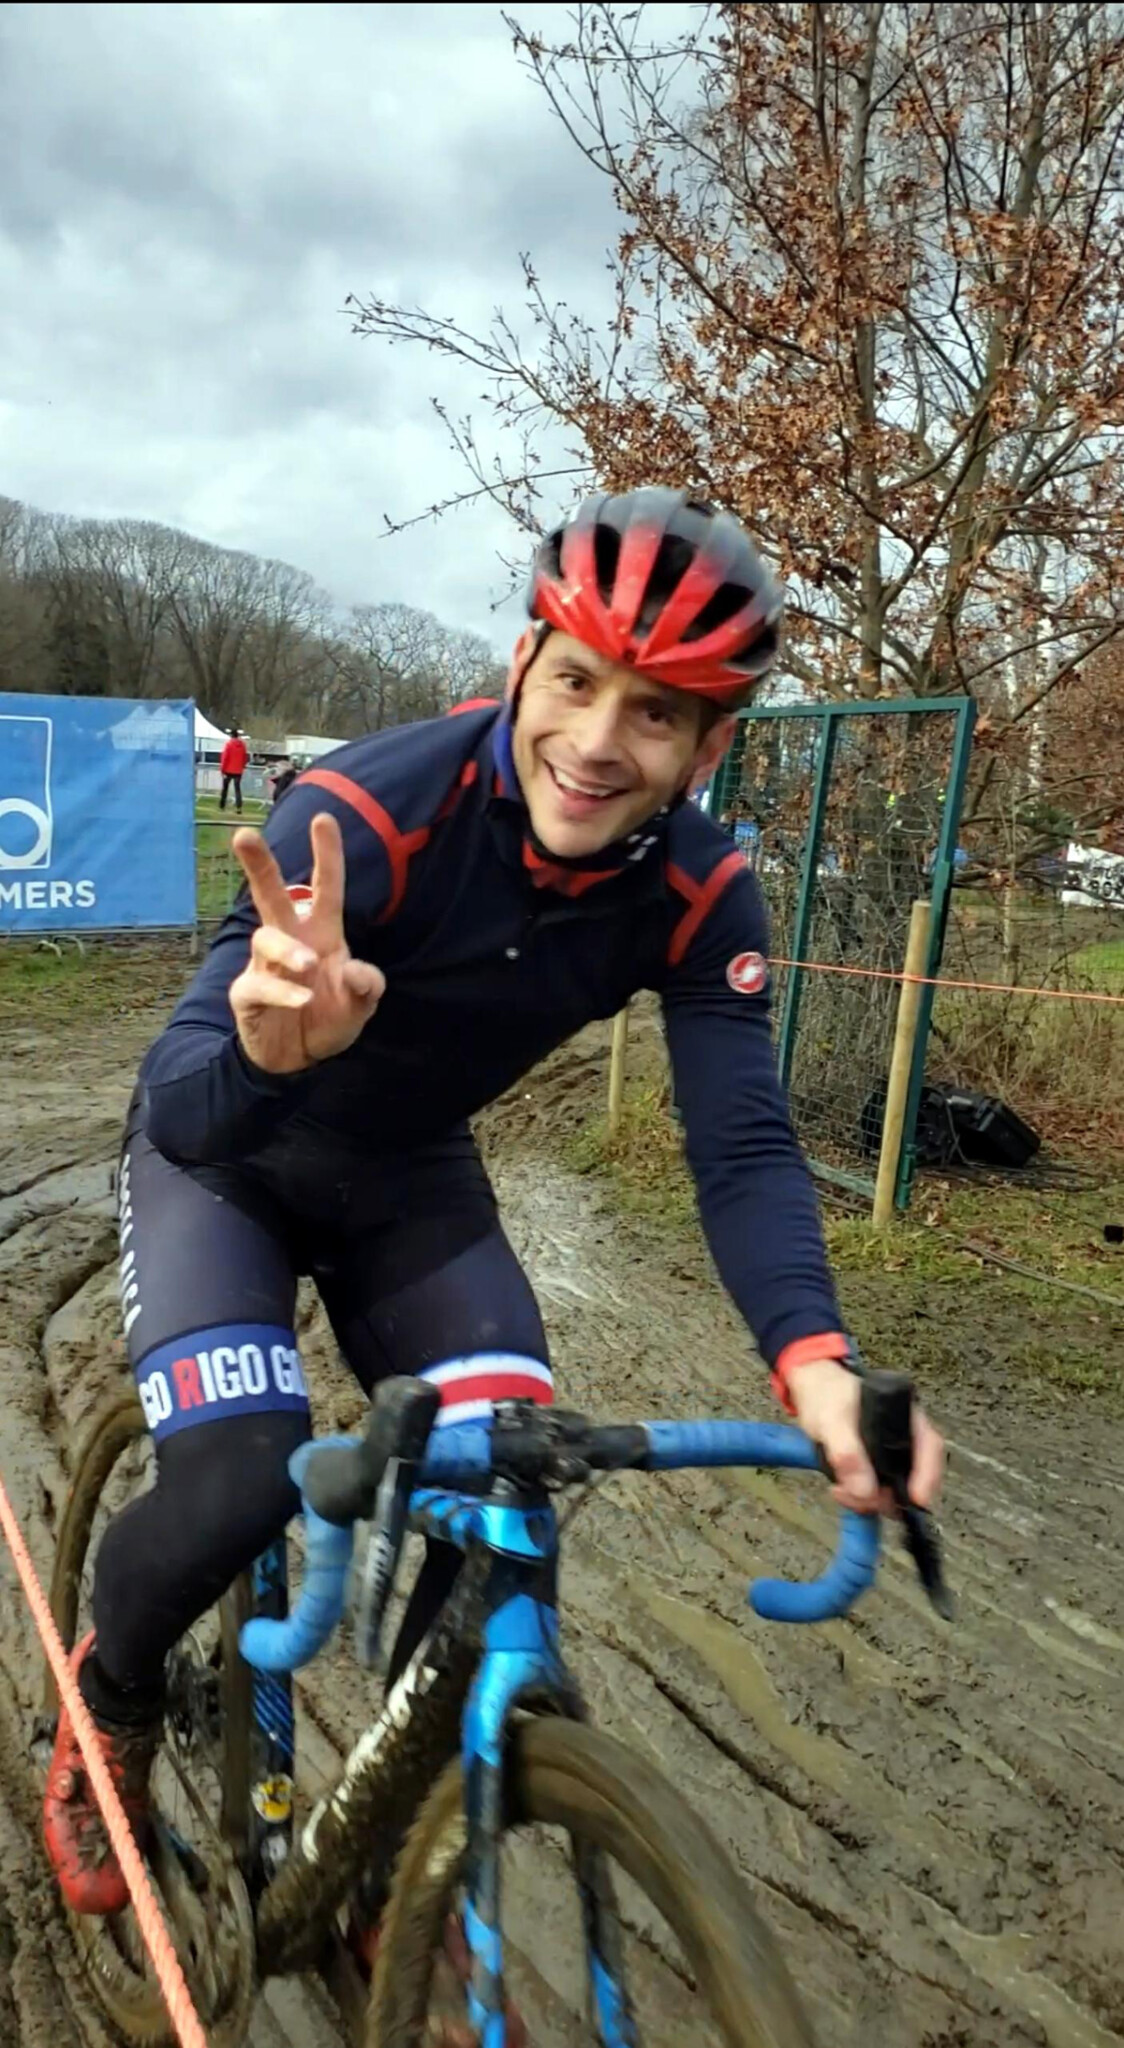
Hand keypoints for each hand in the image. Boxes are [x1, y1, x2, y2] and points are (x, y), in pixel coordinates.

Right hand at [229, 813, 384, 1073]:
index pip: (325, 888)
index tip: (323, 819)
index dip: (326, 855)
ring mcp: (265, 966)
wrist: (298, 1059)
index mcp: (322, 934)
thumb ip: (367, 986)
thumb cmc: (328, 1017)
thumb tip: (356, 970)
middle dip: (259, 865)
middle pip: (272, 896)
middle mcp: (291, 942)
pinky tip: (302, 1001)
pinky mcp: (248, 994)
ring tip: (308, 964)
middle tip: (244, 835)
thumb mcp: (360, 1005)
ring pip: (265, 939)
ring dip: (288, 950)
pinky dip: (282, 992)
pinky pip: (259, 985)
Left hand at [785, 1359, 943, 1515]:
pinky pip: (875, 1492)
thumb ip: (847, 1452)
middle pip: (915, 1476)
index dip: (928, 1476)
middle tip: (862, 1500)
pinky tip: (842, 1491)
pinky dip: (860, 1497)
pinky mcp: (874, 1468)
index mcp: (906, 1415)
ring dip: (870, 1499)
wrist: (810, 1389)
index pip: (930, 1448)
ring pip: (894, 1490)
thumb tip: (866, 1491)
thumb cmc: (826, 1393)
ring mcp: (891, 1454)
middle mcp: (905, 1437)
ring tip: (842, 1491)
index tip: (917, 1500)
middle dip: (889, 1496)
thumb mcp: (832, 1419)